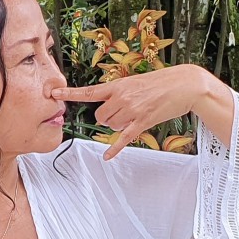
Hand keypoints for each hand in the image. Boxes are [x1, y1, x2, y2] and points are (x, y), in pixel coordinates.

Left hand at [52, 64, 216, 159]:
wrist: (184, 84)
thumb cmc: (161, 82)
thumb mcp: (135, 82)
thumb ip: (119, 92)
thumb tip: (108, 104)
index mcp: (118, 86)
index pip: (89, 91)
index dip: (70, 93)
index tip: (53, 93)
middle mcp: (122, 98)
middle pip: (100, 117)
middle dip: (107, 118)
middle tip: (122, 113)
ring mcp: (132, 111)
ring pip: (111, 126)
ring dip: (118, 125)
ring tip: (135, 115)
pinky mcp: (142, 123)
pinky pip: (123, 138)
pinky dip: (115, 148)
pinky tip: (107, 157)